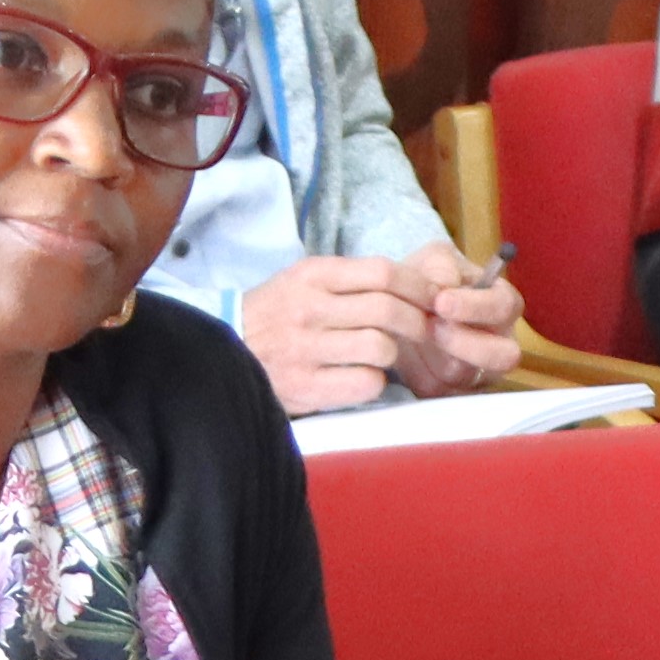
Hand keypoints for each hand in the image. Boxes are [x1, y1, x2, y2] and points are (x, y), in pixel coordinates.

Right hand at [233, 256, 449, 412]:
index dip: (419, 286)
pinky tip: (364, 377)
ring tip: (385, 355)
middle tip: (425, 330)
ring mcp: (306, 349)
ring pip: (381, 347)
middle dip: (418, 321)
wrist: (227, 350)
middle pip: (389, 309)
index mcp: (312, 276)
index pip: (383, 273)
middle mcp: (309, 309)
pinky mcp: (306, 386)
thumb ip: (351, 280)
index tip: (433, 298)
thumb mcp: (303, 281)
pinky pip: (366, 383)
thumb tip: (415, 287)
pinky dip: (375, 382)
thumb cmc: (276, 315)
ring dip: (394, 353)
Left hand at [383, 244, 524, 395]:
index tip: (441, 301)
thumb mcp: (433, 259)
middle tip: (431, 326)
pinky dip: (416, 370)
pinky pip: (436, 388)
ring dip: (434, 354)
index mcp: (502, 303)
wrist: (399, 303)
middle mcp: (499, 341)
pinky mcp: (449, 390)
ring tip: (411, 333)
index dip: (475, 306)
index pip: (504, 307)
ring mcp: (477, 370)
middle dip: (466, 343)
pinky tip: (404, 350)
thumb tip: (445, 284)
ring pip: (465, 374)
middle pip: (504, 356)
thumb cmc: (428, 277)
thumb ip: (441, 266)